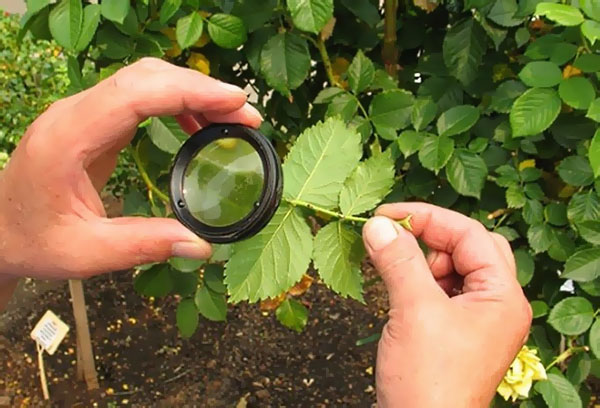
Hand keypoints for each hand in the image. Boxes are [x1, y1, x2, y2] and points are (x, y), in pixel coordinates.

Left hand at [0, 58, 261, 281]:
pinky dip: (175, 104)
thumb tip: (203, 246)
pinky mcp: (92, 121)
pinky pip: (139, 97)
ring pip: (145, 81)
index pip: (134, 94)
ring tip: (232, 118)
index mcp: (67, 138)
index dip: (188, 91)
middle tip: (245, 114)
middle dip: (200, 88)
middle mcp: (74, 114)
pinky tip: (197, 126)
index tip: (234, 101)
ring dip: (191, 92)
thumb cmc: (33, 240)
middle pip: (145, 77)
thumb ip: (145, 246)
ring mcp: (82, 113)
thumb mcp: (86, 254)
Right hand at [362, 203, 531, 406]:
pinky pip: (439, 291)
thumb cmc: (428, 382)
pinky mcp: (454, 331)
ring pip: (450, 269)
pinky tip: (394, 284)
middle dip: (428, 238)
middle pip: (467, 248)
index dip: (429, 218)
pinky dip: (415, 281)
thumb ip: (399, 261)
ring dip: (418, 260)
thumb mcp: (413, 311)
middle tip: (391, 236)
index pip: (471, 235)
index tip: (388, 214)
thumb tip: (378, 225)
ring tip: (388, 265)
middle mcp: (495, 305)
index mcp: (502, 297)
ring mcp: (476, 320)